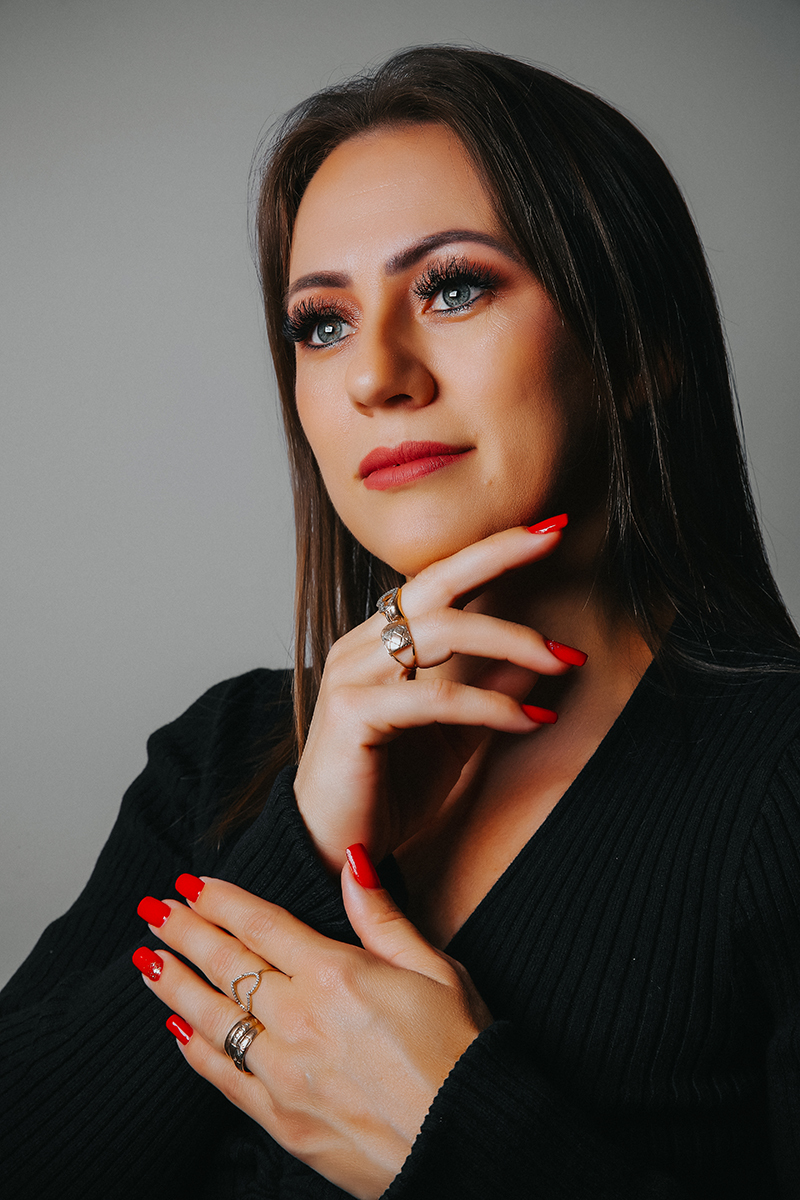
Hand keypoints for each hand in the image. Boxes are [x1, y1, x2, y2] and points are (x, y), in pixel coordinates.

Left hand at [134, 859, 492, 1199]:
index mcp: (337, 974)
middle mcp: (300, 1019)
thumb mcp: (435, 968)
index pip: (261, 924)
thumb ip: (382, 916)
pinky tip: (176, 1027)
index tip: (192, 882)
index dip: (222, 901)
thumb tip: (351, 860)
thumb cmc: (461, 1052)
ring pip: (212, 1017)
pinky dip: (194, 1049)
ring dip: (175, 983)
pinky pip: (223, 1077)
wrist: (469, 1145)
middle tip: (154, 908)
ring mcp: (285, 1072)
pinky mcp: (282, 1120)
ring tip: (147, 959)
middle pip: (227, 964)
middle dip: (185, 931)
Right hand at [294, 520, 576, 869]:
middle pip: (437, 581)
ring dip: (514, 640)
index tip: (551, 530)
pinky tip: (529, 720)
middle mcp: (362, 645)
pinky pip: (436, 696)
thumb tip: (542, 657)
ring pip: (443, 631)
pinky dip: (490, 705)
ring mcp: (352, 674)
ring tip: (563, 660)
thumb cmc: (387, 790)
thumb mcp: (456, 735)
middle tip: (557, 537)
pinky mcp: (354, 713)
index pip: (441, 579)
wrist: (333, 849)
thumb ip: (490, 689)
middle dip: (500, 553)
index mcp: (382, 641)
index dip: (494, 551)